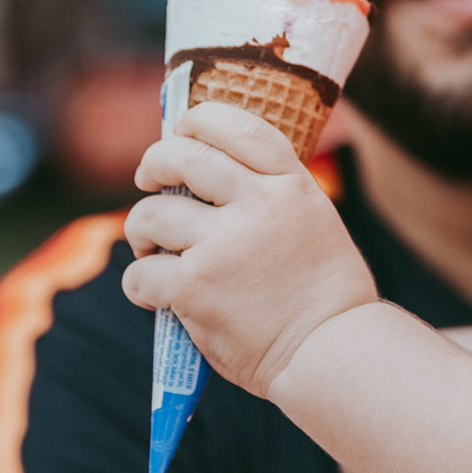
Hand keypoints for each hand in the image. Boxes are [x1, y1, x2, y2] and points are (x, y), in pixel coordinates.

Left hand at [122, 103, 378, 397]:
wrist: (333, 352)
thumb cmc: (326, 297)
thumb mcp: (314, 222)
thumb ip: (272, 196)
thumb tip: (210, 176)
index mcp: (292, 185)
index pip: (238, 126)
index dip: (200, 120)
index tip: (182, 130)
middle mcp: (258, 204)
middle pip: (183, 156)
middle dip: (153, 163)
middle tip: (147, 180)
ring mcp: (223, 244)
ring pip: (151, 214)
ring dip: (139, 230)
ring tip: (147, 247)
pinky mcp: (196, 286)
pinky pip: (141, 272)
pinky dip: (138, 284)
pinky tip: (151, 295)